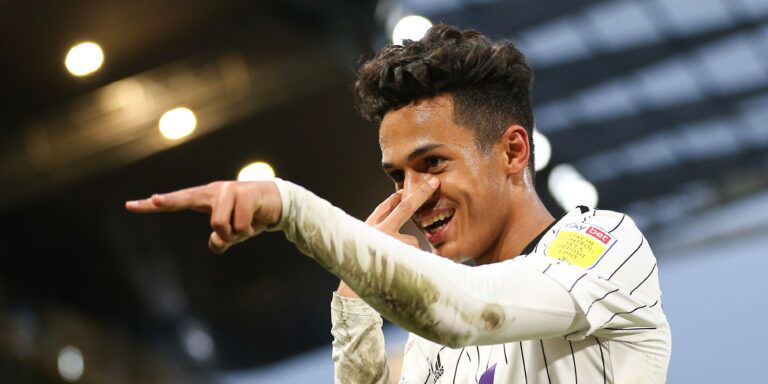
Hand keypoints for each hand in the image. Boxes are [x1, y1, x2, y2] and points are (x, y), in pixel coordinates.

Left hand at [125, 181, 281, 253]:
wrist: (279, 202)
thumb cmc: (251, 216)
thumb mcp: (234, 231)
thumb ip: (221, 239)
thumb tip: (216, 244)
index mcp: (208, 198)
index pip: (177, 202)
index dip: (154, 206)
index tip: (131, 205)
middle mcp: (215, 191)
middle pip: (195, 207)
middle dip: (178, 206)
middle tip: (162, 202)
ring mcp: (229, 191)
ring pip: (222, 226)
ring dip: (238, 234)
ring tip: (248, 225)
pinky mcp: (245, 194)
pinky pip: (239, 226)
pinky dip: (249, 230)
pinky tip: (257, 220)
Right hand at [337, 177, 438, 297]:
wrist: (352, 293)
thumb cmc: (361, 268)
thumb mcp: (367, 245)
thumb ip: (380, 234)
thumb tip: (400, 224)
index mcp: (368, 227)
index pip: (384, 206)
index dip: (397, 196)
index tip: (406, 188)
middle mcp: (377, 230)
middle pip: (404, 207)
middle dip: (421, 194)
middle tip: (434, 182)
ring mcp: (388, 242)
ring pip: (411, 241)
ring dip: (410, 252)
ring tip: (398, 265)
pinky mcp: (398, 255)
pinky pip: (414, 256)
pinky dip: (414, 263)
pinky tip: (404, 270)